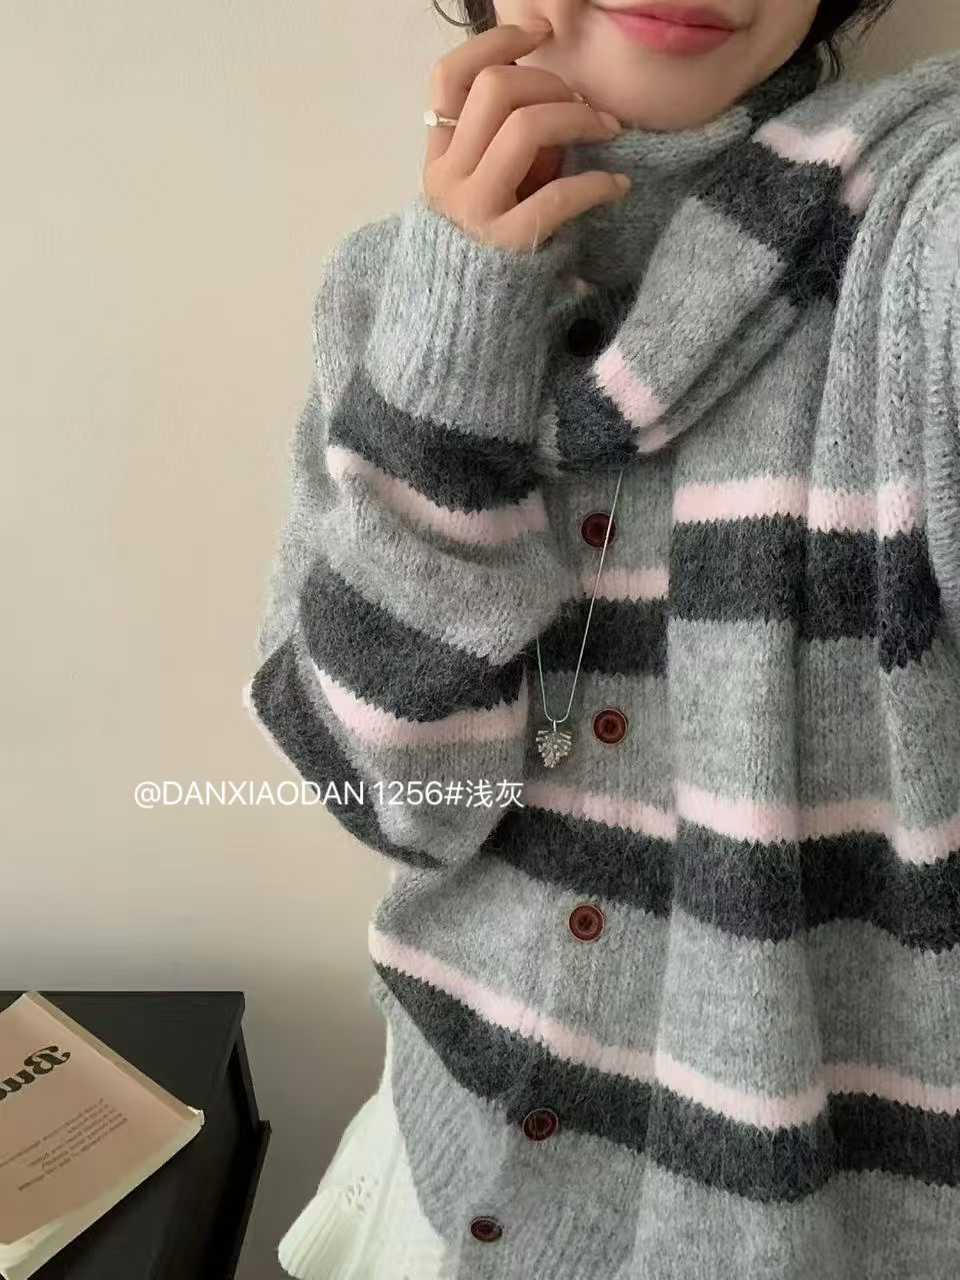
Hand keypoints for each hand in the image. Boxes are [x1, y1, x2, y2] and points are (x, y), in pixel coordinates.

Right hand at [423, 20, 629, 253]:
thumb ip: (507, 150)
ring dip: (577, 118)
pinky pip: (558, 195)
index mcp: (439, 159)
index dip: (495, 42)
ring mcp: (475, 209)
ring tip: (607, 132)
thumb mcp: (487, 193)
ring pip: (523, 126)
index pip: (449, 78)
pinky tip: (616, 188)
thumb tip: (559, 108)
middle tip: (585, 105)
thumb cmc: (487, 255)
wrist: (465, 326)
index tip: (539, 33)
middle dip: (551, 82)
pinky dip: (597, 185)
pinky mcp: (507, 243)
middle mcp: (449, 177)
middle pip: (494, 88)